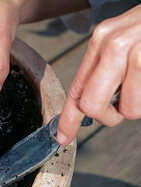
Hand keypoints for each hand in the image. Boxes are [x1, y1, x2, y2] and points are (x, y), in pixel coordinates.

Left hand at [57, 5, 140, 144]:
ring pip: (128, 109)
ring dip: (136, 105)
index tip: (63, 135)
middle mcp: (113, 45)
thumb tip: (92, 101)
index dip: (68, 118)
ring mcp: (136, 53)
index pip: (76, 88)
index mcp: (100, 41)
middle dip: (107, 116)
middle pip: (91, 105)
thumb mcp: (121, 41)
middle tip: (118, 109)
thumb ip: (103, 69)